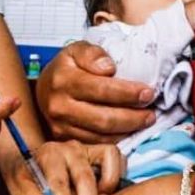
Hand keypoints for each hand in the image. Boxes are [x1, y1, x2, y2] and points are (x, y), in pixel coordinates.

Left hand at [0, 140, 125, 194]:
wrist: (32, 163)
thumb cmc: (26, 178)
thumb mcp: (20, 189)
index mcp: (49, 154)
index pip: (58, 178)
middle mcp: (71, 147)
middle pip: (85, 175)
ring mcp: (89, 148)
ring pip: (109, 160)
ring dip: (107, 186)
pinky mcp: (102, 152)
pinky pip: (119, 160)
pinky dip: (116, 177)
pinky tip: (103, 194)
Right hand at [36, 42, 156, 143]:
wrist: (44, 88)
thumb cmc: (67, 67)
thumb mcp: (77, 50)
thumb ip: (93, 53)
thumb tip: (109, 68)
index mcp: (63, 80)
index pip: (101, 89)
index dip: (128, 93)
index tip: (148, 92)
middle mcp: (59, 106)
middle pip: (103, 118)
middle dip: (132, 117)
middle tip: (151, 112)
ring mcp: (60, 126)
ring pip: (101, 135)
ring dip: (127, 130)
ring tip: (145, 120)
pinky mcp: (63, 139)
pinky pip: (94, 144)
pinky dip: (115, 140)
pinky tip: (129, 130)